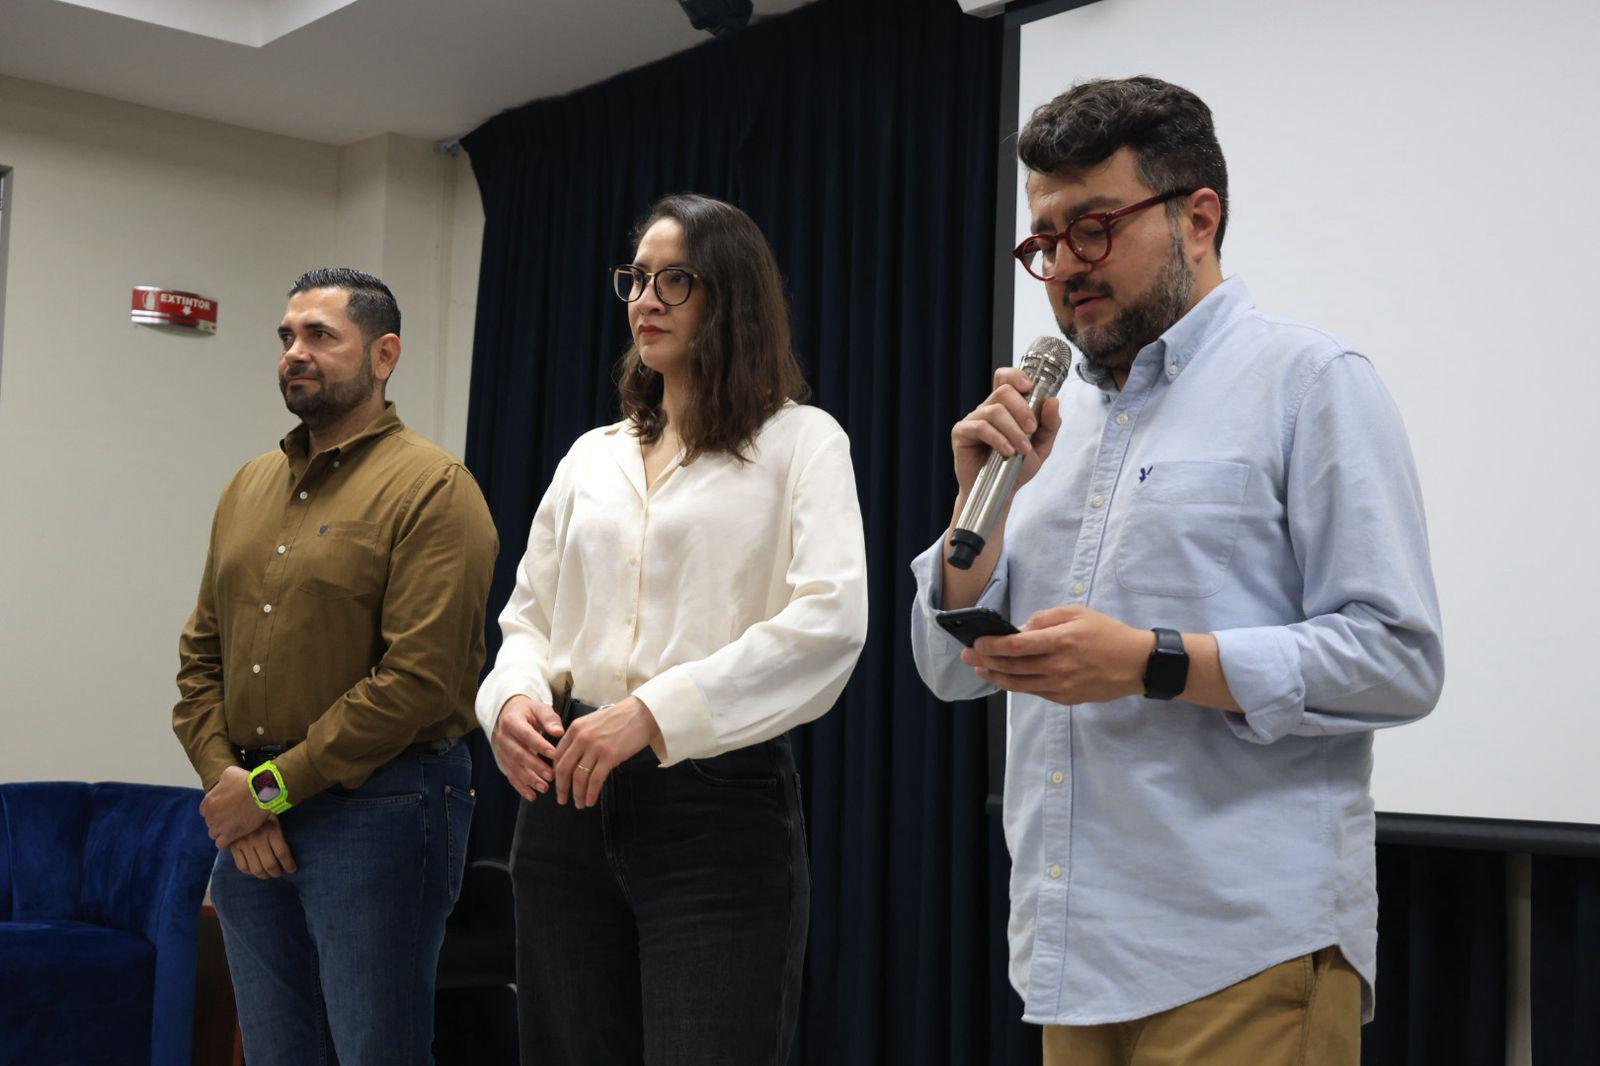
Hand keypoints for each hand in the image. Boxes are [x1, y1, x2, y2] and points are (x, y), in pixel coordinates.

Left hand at [200, 766, 269, 847]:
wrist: (261, 792)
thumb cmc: (247, 781)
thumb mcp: (229, 773)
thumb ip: (221, 781)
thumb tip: (223, 784)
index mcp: (208, 801)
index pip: (204, 811)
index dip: (214, 810)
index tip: (224, 809)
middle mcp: (211, 815)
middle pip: (210, 822)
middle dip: (218, 820)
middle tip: (231, 817)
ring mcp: (220, 826)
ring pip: (214, 834)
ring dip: (221, 831)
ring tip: (233, 827)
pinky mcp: (230, 834)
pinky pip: (220, 844)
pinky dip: (225, 841)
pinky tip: (233, 836)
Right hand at [227, 815, 296, 878]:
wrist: (238, 802)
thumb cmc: (262, 808)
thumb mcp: (275, 814)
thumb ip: (281, 830)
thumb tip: (288, 848)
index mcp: (272, 830)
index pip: (283, 853)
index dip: (289, 865)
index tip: (292, 870)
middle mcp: (258, 839)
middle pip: (270, 864)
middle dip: (277, 872)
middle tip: (279, 873)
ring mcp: (245, 844)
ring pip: (256, 868)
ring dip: (264, 875)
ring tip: (268, 874)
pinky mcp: (234, 847)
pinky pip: (242, 866)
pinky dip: (249, 872)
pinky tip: (254, 870)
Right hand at [492, 695, 562, 801]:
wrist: (509, 715)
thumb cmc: (529, 712)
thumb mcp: (539, 708)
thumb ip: (549, 719)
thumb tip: (559, 732)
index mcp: (512, 722)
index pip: (526, 735)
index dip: (539, 745)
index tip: (554, 754)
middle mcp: (503, 738)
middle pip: (518, 754)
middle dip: (535, 766)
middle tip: (551, 775)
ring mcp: (501, 752)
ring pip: (514, 768)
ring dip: (529, 780)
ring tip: (544, 787)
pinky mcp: (504, 763)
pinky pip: (511, 777)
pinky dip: (521, 788)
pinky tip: (532, 796)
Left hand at [551, 697, 661, 809]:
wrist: (642, 713)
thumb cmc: (620, 718)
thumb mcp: (593, 722)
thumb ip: (580, 737)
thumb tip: (573, 758)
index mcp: (575, 728)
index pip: (558, 755)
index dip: (555, 773)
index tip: (558, 783)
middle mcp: (581, 738)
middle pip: (564, 769)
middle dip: (561, 788)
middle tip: (562, 800)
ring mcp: (595, 748)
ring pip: (579, 777)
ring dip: (577, 794)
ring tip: (579, 804)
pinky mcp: (610, 756)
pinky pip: (595, 780)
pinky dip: (591, 793)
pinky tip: (591, 801)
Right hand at [951, 366, 1062, 498]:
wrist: (1000, 492)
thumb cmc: (1017, 467)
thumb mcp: (1042, 446)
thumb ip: (1049, 424)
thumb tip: (1053, 401)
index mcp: (1005, 406)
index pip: (1006, 378)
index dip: (1016, 376)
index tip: (1030, 387)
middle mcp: (988, 408)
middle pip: (1003, 390)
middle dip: (1022, 408)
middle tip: (1031, 429)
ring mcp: (973, 419)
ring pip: (994, 410)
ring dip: (1013, 430)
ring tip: (1022, 449)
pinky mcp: (962, 433)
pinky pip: (980, 427)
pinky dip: (998, 439)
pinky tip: (1007, 451)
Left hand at [962, 604, 1153, 704]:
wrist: (1136, 663)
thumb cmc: (1107, 633)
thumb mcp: (1078, 612)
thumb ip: (1046, 618)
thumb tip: (1021, 629)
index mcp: (1062, 640)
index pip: (1017, 646)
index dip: (992, 646)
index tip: (976, 643)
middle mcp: (1059, 666)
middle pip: (1012, 667)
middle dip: (985, 662)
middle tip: (967, 656)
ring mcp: (1062, 685)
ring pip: (1019, 684)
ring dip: (995, 677)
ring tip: (980, 670)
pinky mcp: (1066, 698)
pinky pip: (1035, 692)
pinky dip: (1016, 686)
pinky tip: (1004, 679)